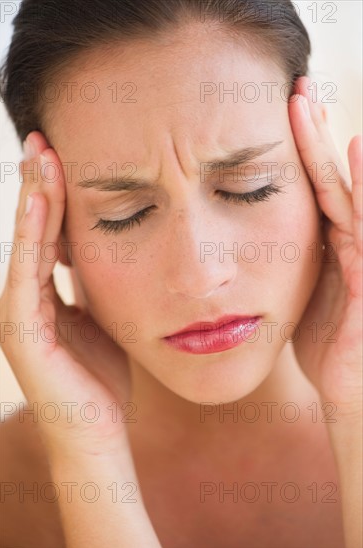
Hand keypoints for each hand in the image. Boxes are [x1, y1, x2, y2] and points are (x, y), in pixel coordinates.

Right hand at [0, 131, 132, 457]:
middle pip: (34, 230)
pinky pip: (27, 275)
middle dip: (38, 184)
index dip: (54, 194)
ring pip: (27, 244)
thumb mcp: (104, 317)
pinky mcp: (21, 331)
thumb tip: (107, 250)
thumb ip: (97, 285)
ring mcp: (18, 314)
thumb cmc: (104, 376)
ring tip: (39, 154)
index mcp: (46, 292)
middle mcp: (25, 297)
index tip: (63, 152)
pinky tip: (38, 201)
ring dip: (33, 198)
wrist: (97, 433)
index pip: (49, 232)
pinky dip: (32, 236)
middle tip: (43, 137)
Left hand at [288, 76, 361, 418]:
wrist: (351, 392)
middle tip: (296, 88)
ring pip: (352, 195)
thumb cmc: (329, 346)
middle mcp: (353, 243)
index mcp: (332, 245)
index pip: (316, 186)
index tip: (283, 108)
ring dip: (334, 151)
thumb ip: (291, 264)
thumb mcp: (303, 295)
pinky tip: (353, 153)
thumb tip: (262, 240)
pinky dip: (359, 193)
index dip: (301, 148)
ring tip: (312, 106)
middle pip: (333, 179)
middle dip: (314, 135)